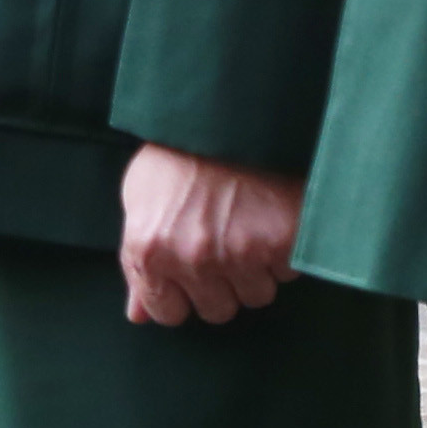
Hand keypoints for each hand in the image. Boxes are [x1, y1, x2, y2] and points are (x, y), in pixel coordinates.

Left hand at [116, 145, 304, 325]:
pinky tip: (271, 218)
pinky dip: (286, 252)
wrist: (228, 112)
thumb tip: (139, 315)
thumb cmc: (178, 154)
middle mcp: (192, 258)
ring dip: (256, 269)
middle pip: (218, 310)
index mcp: (150, 250)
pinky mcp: (282, 242)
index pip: (168, 314)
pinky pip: (288, 272)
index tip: (192, 272)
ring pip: (257, 295)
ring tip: (248, 225)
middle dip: (222, 285)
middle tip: (225, 243)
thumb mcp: (141, 201)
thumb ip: (138, 263)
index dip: (182, 294)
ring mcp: (239, 252)